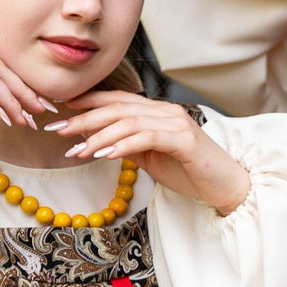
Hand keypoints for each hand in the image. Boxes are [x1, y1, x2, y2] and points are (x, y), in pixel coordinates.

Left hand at [48, 93, 250, 214]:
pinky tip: (104, 154)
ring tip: (77, 150)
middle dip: (84, 118)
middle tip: (59, 130)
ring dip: (99, 135)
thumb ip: (128, 146)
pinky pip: (146, 137)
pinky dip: (122, 144)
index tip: (62, 108)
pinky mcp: (183, 140)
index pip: (118, 100)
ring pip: (128, 121)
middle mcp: (166, 111)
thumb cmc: (191, 173)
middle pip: (118, 108)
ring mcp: (176, 123)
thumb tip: (96, 141)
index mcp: (158, 113)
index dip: (89, 101)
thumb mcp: (151, 158)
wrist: (227, 186)